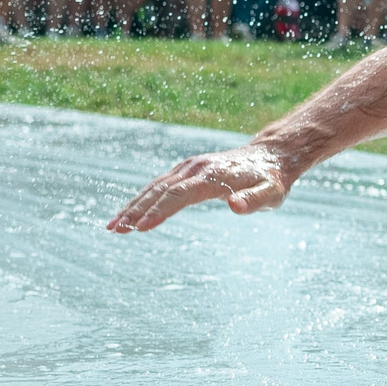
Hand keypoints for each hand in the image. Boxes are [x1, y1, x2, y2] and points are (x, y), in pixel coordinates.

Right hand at [108, 145, 294, 232]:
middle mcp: (196, 168)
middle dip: (137, 210)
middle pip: (161, 190)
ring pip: (155, 186)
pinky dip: (142, 198)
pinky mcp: (187, 169)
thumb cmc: (273, 180)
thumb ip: (255, 201)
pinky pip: (159, 184)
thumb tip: (235, 206)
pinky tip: (129, 213)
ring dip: (133, 205)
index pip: (181, 195)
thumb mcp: (272, 194)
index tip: (142, 227)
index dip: (161, 210)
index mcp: (214, 176)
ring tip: (113, 226)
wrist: (271, 155)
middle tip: (116, 230)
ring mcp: (190, 166)